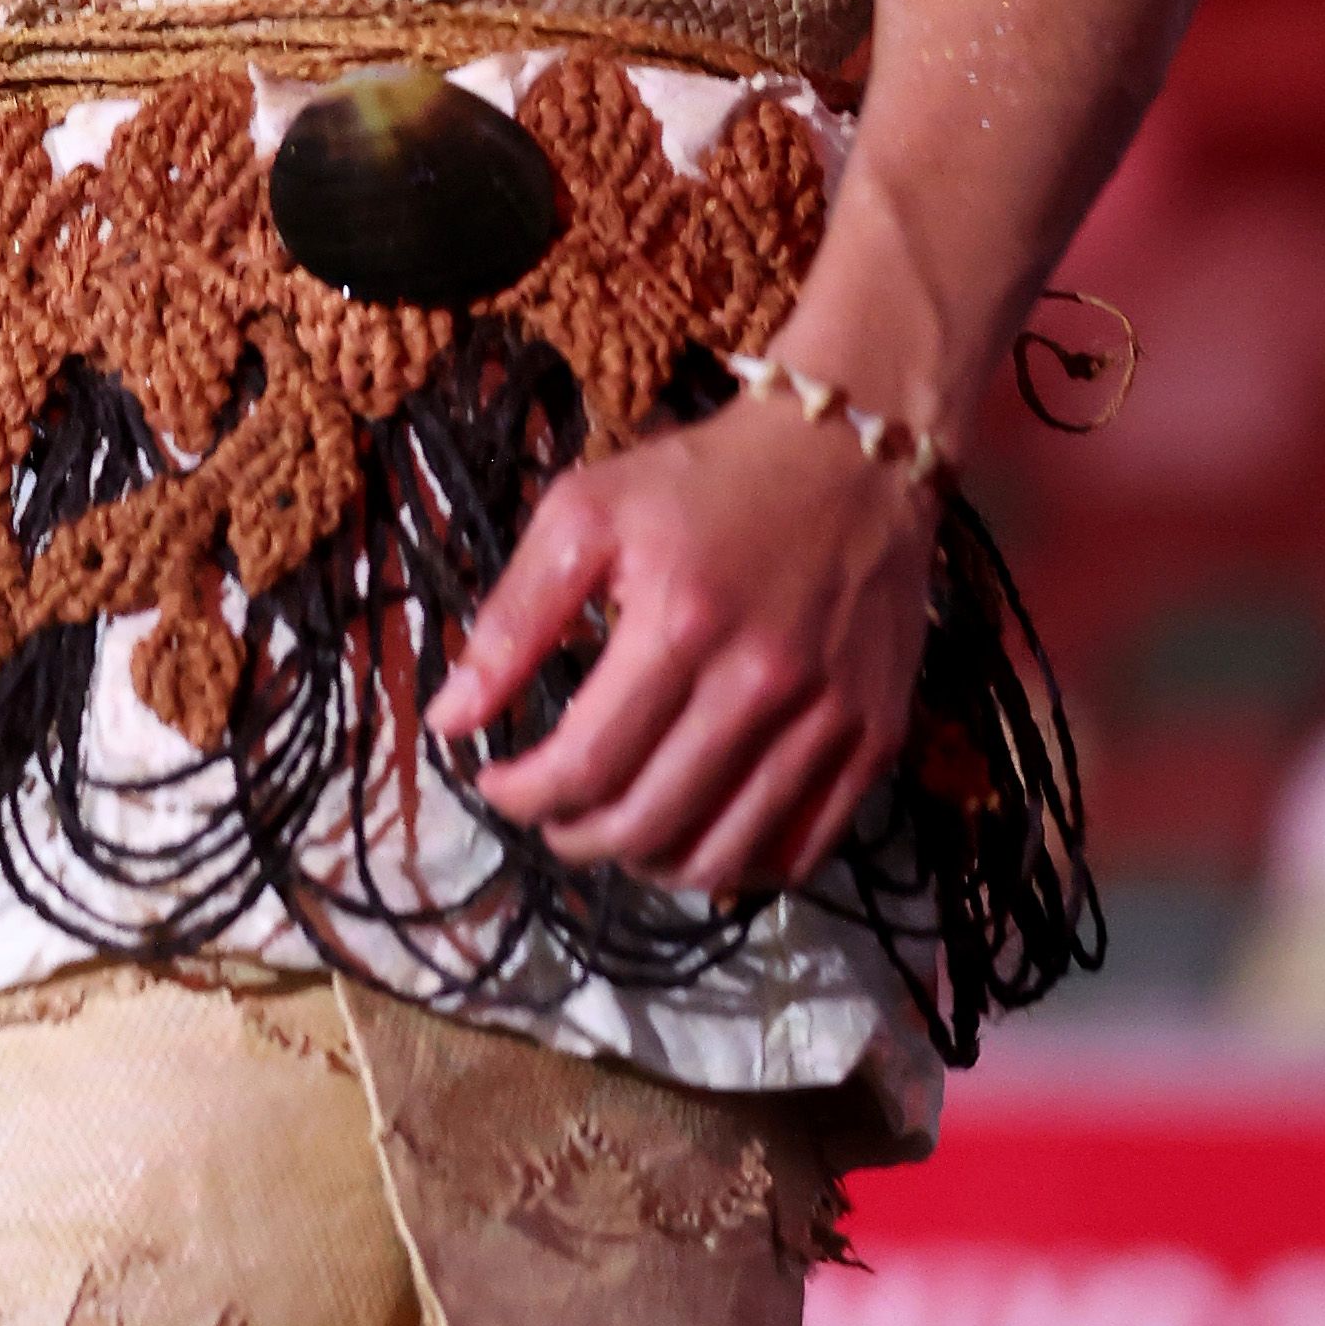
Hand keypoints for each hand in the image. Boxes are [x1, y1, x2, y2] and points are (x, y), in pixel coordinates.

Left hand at [429, 391, 933, 901]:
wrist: (848, 456)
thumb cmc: (702, 483)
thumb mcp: (586, 512)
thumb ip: (513, 616)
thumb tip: (448, 720)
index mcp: (678, 623)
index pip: (585, 764)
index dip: (524, 796)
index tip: (496, 783)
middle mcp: (759, 684)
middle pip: (648, 822)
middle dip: (575, 838)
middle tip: (551, 816)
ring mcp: (827, 719)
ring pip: (722, 856)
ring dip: (648, 866)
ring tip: (616, 834)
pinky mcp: (876, 738)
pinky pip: (802, 851)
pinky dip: (737, 868)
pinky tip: (698, 839)